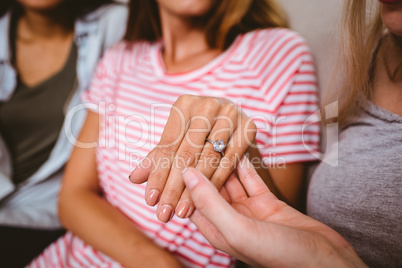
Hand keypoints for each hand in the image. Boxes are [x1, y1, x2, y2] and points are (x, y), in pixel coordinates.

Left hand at [129, 94, 256, 221]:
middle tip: (165, 214)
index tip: (150, 201)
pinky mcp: (248, 128)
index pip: (167, 146)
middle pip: (186, 154)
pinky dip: (216, 183)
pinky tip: (205, 201)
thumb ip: (158, 158)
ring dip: (194, 190)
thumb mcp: (178, 140)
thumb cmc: (199, 131)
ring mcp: (230, 114)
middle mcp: (206, 105)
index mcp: (184, 104)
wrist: (233, 119)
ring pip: (208, 159)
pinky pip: (229, 161)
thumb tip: (134, 178)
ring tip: (182, 212)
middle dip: (173, 187)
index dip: (157, 175)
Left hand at [182, 157, 366, 267]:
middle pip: (209, 188)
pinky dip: (245, 165)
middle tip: (195, 139)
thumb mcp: (238, 229)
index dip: (183, 180)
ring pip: (230, 181)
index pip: (191, 201)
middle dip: (203, 166)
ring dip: (223, 162)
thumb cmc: (280, 255)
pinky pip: (251, 180)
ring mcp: (249, 211)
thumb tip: (187, 174)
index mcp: (216, 230)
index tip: (176, 155)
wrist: (325, 262)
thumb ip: (211, 203)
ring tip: (214, 138)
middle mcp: (229, 220)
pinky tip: (238, 148)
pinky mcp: (267, 203)